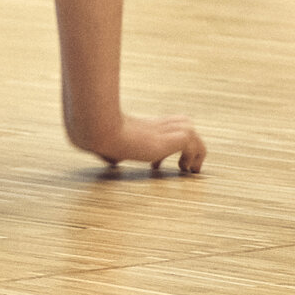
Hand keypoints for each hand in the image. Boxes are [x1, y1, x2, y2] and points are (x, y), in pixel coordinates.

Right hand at [80, 112, 206, 173]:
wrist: (102, 130)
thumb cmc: (99, 137)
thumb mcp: (107, 146)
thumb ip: (112, 152)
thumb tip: (112, 161)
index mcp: (143, 125)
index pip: (163, 128)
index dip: (163, 146)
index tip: (155, 164)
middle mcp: (157, 124)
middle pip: (184, 125)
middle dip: (185, 145)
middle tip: (180, 167)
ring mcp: (167, 129)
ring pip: (193, 134)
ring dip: (195, 152)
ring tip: (188, 170)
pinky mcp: (174, 137)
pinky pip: (195, 146)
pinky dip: (195, 158)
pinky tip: (184, 169)